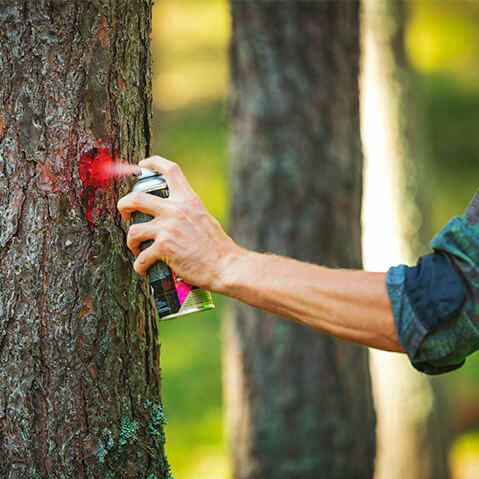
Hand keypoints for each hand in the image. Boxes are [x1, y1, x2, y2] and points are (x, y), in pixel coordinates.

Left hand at [117, 156, 240, 291]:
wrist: (226, 266)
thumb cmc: (219, 248)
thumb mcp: (206, 219)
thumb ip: (189, 213)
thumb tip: (172, 217)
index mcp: (189, 200)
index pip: (170, 170)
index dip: (152, 163)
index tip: (142, 166)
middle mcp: (176, 210)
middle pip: (136, 198)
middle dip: (124, 205)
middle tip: (125, 214)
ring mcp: (168, 228)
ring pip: (133, 230)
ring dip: (131, 242)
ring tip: (138, 250)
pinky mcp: (163, 248)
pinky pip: (141, 257)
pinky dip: (140, 266)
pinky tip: (145, 269)